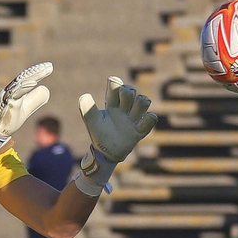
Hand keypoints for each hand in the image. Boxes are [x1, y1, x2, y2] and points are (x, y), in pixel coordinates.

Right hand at [0, 61, 52, 143]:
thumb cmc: (10, 118)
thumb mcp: (27, 108)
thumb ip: (35, 99)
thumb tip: (45, 89)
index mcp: (15, 90)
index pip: (28, 78)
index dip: (38, 72)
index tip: (49, 67)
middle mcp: (10, 90)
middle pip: (25, 77)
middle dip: (37, 71)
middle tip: (49, 66)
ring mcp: (7, 95)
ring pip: (20, 82)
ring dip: (32, 76)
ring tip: (43, 71)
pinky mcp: (6, 102)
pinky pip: (15, 92)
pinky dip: (24, 86)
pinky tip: (33, 82)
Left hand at [76, 76, 157, 195]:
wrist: (107, 153)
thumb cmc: (99, 134)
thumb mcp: (91, 121)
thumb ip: (87, 108)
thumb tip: (85, 95)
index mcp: (112, 103)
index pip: (116, 85)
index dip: (115, 84)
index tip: (110, 94)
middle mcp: (125, 108)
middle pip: (131, 90)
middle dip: (127, 93)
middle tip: (121, 106)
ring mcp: (134, 118)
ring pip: (144, 101)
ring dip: (140, 104)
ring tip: (132, 115)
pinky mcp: (141, 130)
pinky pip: (152, 118)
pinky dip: (149, 118)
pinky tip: (139, 124)